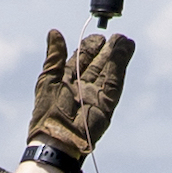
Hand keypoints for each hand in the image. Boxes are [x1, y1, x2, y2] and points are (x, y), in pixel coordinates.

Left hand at [26, 29, 136, 162]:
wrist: (56, 140)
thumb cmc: (47, 113)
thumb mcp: (48, 79)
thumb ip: (54, 56)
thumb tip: (54, 32)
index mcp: (67, 81)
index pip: (82, 59)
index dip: (90, 47)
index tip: (97, 36)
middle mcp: (83, 88)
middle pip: (99, 64)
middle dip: (107, 50)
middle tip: (116, 36)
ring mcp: (96, 96)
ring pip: (109, 72)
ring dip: (117, 56)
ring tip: (124, 40)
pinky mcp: (107, 105)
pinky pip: (114, 83)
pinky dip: (119, 67)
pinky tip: (123, 52)